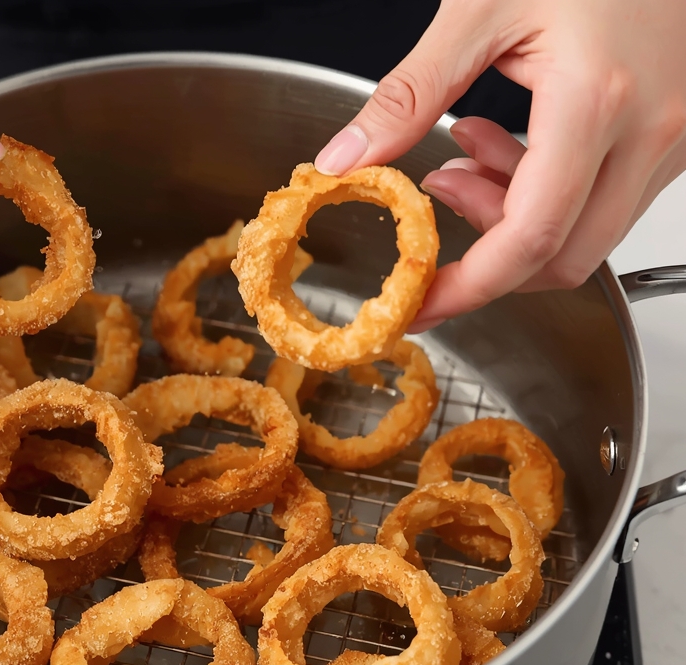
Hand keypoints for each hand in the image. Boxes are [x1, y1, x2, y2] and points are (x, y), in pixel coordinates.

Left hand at [314, 0, 685, 331]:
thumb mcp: (478, 8)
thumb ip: (407, 95)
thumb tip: (345, 159)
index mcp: (597, 103)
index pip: (529, 240)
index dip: (468, 286)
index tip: (420, 303)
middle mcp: (652, 132)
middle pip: (563, 257)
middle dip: (488, 252)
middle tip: (435, 197)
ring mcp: (675, 136)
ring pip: (587, 232)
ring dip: (513, 214)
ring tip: (464, 148)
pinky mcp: (677, 131)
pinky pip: (609, 197)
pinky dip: (548, 190)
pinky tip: (511, 138)